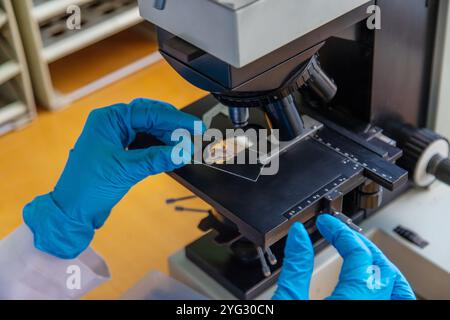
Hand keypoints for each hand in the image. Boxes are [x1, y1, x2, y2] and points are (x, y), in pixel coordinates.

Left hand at [24, 98, 203, 258]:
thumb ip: (155, 159)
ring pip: (150, 131)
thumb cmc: (87, 188)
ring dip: (168, 138)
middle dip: (174, 127)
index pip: (148, 113)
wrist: (72, 212)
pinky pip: (146, 144)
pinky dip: (160, 149)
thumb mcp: (125, 170)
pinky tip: (172, 154)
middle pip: (151, 118)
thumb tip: (183, 152)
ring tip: (186, 147)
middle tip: (195, 135)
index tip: (195, 126)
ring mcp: (117, 138)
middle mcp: (112, 124)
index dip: (175, 119)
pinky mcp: (121, 152)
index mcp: (108, 120)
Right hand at [273, 215, 414, 299]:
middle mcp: (372, 308)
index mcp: (352, 299)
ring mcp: (375, 316)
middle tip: (341, 233)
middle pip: (383, 267)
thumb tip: (298, 233)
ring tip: (365, 252)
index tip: (326, 223)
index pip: (358, 254)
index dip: (341, 232)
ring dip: (384, 266)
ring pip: (400, 290)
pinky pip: (395, 302)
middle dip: (362, 243)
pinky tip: (374, 282)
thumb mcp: (288, 300)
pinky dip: (389, 288)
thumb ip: (295, 265)